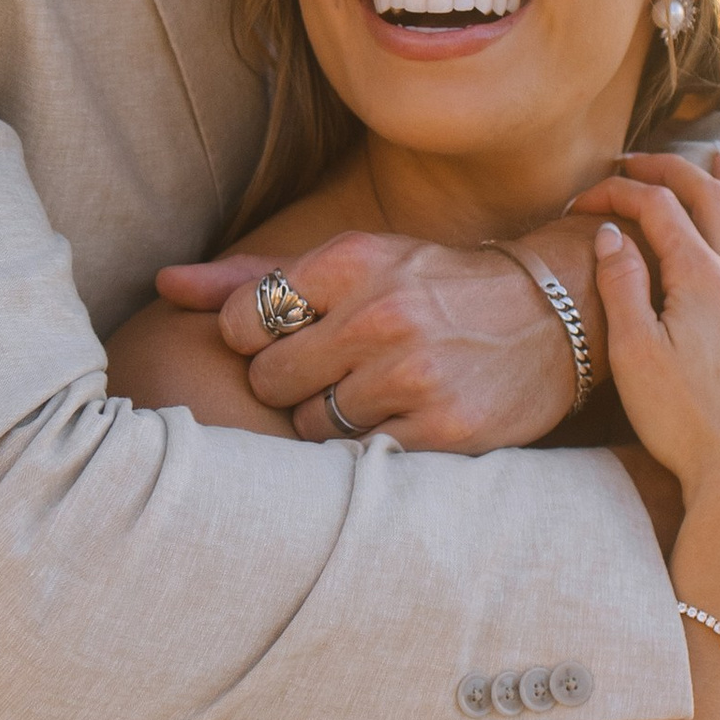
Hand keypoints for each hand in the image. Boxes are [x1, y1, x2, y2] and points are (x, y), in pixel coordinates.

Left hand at [154, 231, 584, 448]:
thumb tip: (164, 286)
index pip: (243, 322)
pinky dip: (373, 448)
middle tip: (339, 371)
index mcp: (350, 261)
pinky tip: (406, 418)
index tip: (296, 339)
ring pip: (310, 427)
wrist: (555, 312)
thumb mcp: (356, 262)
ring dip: (333, 419)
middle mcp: (379, 314)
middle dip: (293, 384)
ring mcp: (412, 375)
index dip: (259, 340)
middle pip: (269, 381)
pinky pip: (361, 458)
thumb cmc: (436, 287)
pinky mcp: (443, 429)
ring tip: (378, 393)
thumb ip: (256, 278)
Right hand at [578, 150, 719, 540]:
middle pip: (713, 202)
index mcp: (701, 279)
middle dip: (674, 171)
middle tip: (640, 161)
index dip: (618, 193)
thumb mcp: (634, 355)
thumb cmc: (685, 423)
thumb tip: (614, 234)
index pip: (658, 209)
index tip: (583, 201)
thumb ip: (622, 287)